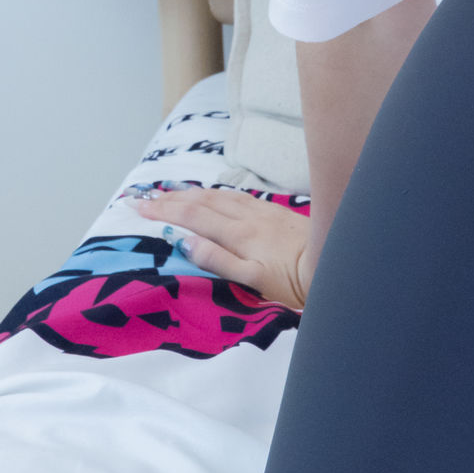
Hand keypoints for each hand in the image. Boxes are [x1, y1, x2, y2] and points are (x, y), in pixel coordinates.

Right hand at [128, 187, 312, 310]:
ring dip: (192, 192)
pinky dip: (218, 193)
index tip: (137, 207)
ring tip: (171, 190)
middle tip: (143, 197)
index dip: (163, 211)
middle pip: (201, 202)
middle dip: (170, 199)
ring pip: (219, 196)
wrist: (336, 262)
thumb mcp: (254, 280)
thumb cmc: (296, 282)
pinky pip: (238, 197)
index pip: (192, 217)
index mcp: (238, 236)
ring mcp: (263, 213)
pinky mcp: (276, 214)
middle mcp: (247, 218)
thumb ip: (218, 261)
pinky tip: (215, 194)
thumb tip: (185, 241)